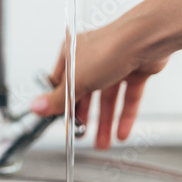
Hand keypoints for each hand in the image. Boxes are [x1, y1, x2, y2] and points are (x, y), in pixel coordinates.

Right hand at [31, 27, 169, 148]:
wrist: (144, 40)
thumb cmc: (108, 48)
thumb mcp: (75, 79)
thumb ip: (57, 98)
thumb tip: (37, 107)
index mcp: (71, 53)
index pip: (60, 83)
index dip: (60, 103)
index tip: (60, 120)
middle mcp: (91, 58)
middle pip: (84, 93)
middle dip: (84, 117)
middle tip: (81, 133)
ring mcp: (112, 64)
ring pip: (106, 99)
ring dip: (104, 122)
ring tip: (102, 141)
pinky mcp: (133, 71)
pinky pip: (126, 98)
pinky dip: (124, 116)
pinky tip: (120, 131)